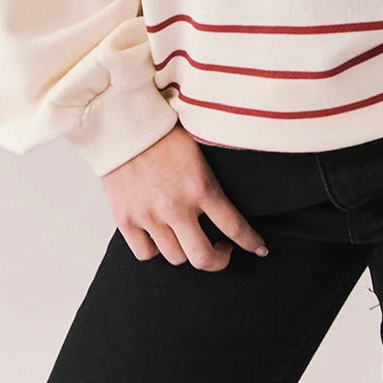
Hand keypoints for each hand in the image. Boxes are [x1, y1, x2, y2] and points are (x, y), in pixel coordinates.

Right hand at [99, 123, 269, 270]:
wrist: (123, 122)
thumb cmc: (163, 130)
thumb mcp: (199, 147)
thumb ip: (210, 178)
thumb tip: (228, 199)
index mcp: (200, 186)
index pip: (235, 226)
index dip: (251, 242)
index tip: (259, 248)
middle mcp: (176, 206)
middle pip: (204, 258)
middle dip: (220, 260)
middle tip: (223, 250)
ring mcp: (149, 216)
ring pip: (176, 258)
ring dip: (187, 251)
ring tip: (190, 238)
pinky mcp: (126, 219)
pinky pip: (146, 254)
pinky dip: (156, 250)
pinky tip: (162, 237)